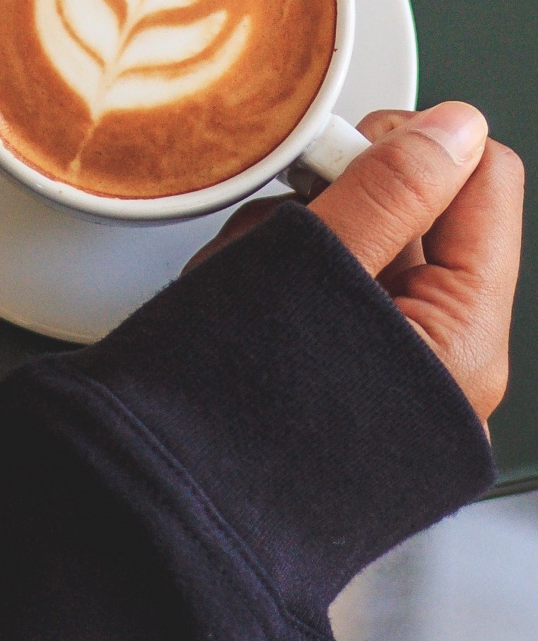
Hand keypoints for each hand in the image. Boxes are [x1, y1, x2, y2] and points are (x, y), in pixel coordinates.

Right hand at [184, 102, 523, 437]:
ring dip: (292, 236)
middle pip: (417, 205)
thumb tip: (459, 126)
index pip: (484, 180)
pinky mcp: (338, 358)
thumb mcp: (317, 276)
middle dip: (337, 199)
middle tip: (281, 231)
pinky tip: (237, 301)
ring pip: (356, 232)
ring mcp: (384, 356)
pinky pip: (319, 273)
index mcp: (464, 336)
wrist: (155, 513)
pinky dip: (274, 269)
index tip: (345, 154)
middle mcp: (438, 349)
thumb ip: (392, 192)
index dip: (417, 147)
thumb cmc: (230, 420)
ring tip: (244, 283)